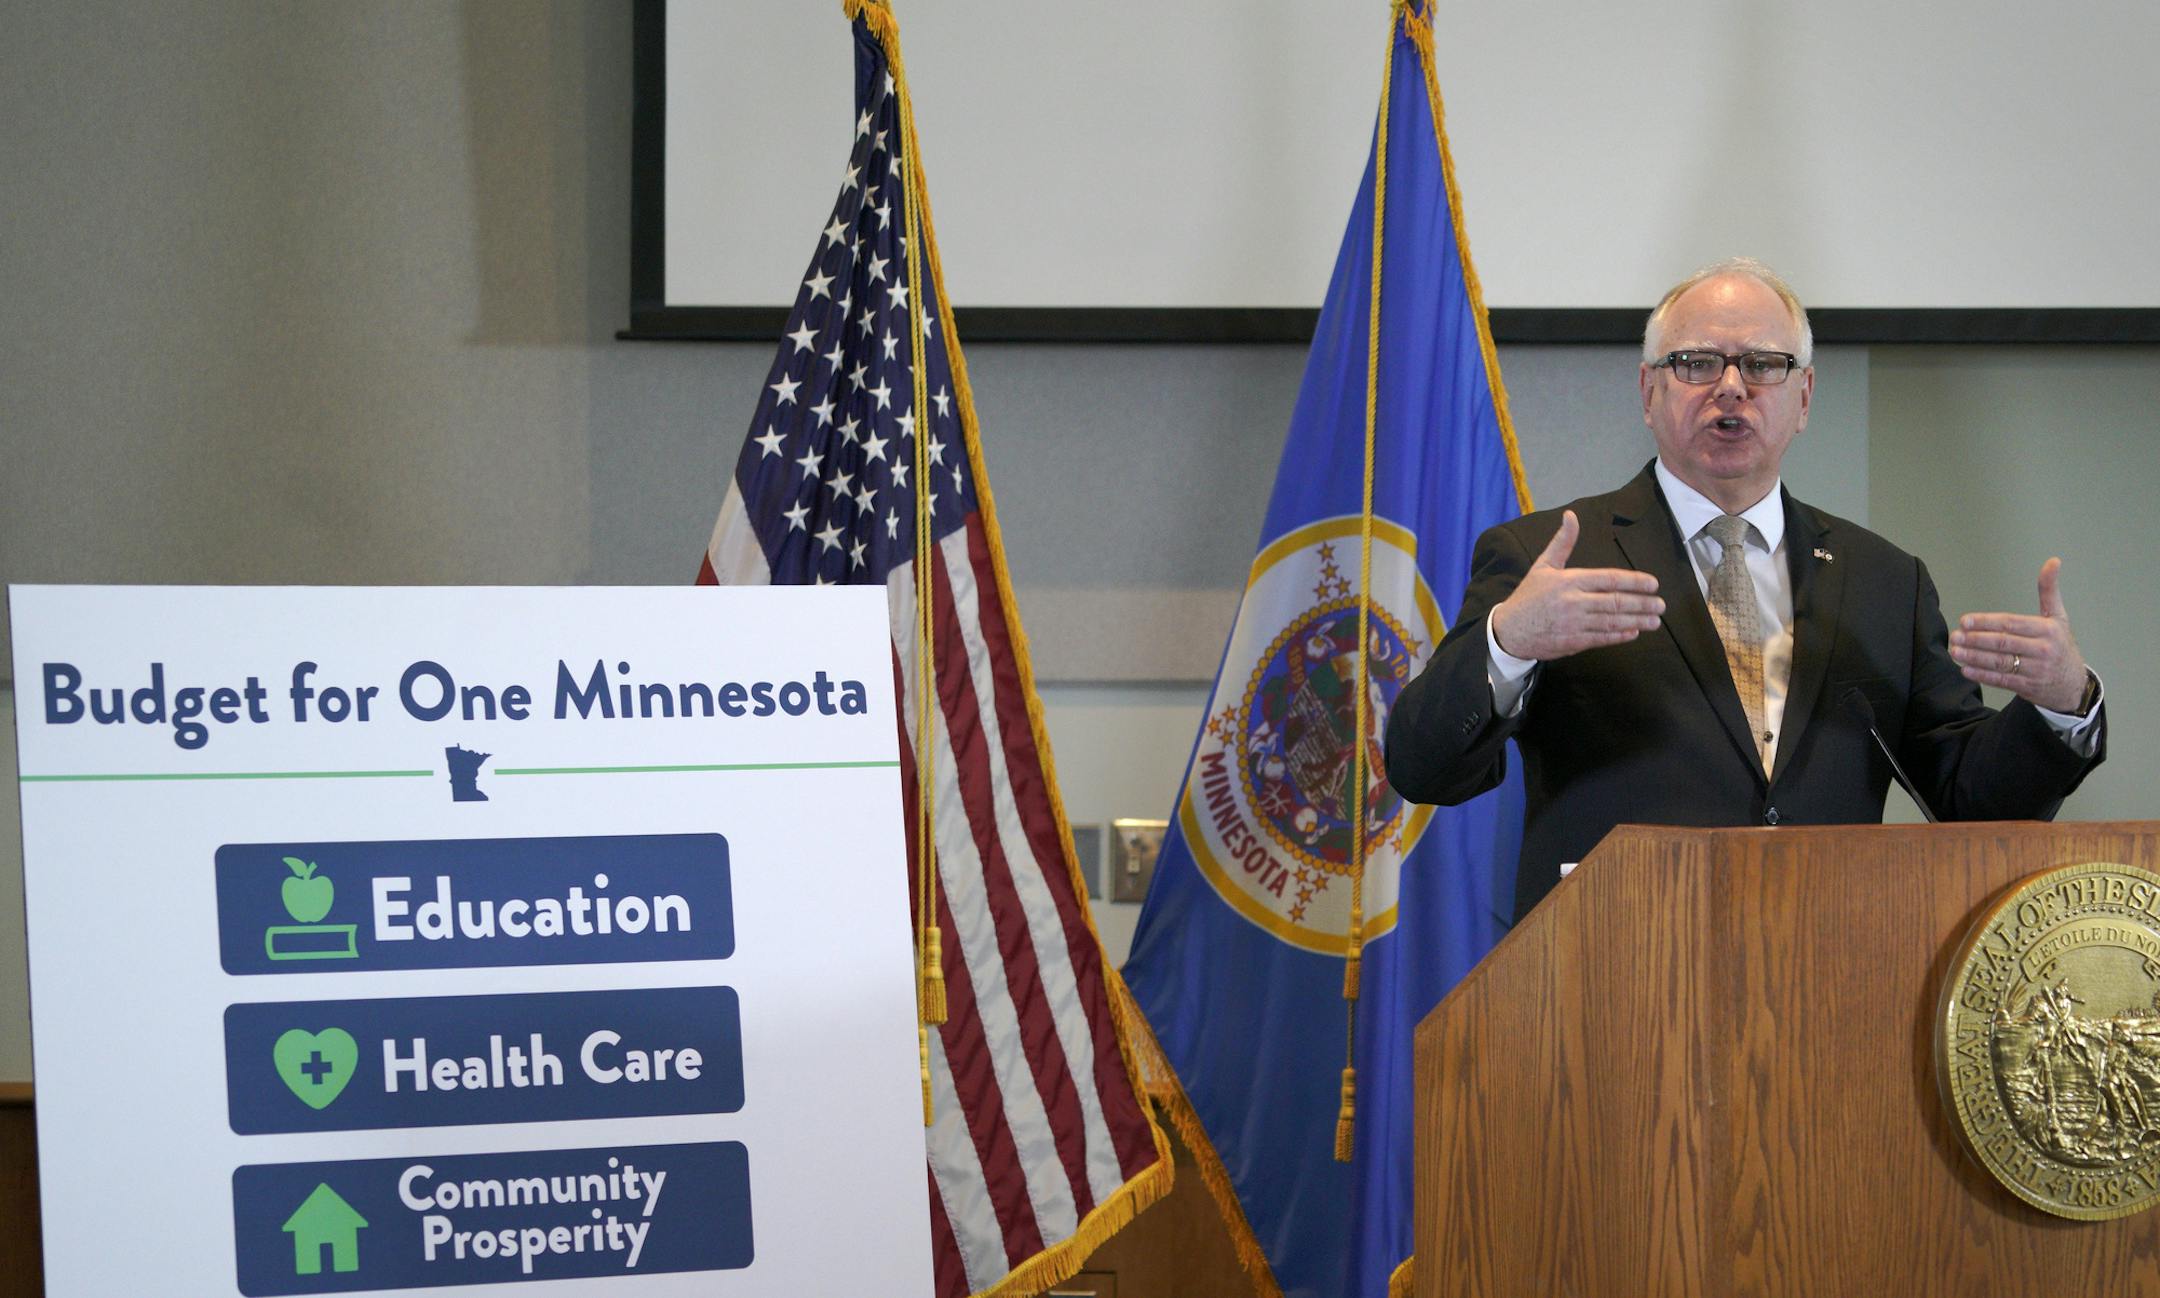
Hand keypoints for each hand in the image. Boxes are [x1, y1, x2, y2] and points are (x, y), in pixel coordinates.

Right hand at [1488, 510, 1663, 660]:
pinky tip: (1633, 632)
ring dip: (1637, 621)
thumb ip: (1563, 542)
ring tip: (1655, 621)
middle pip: (1615, 602)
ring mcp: (1574, 624)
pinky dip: (1620, 636)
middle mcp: (1574, 602)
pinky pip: (1602, 638)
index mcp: (1569, 580)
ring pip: (1612, 622)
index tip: (1653, 584)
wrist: (1509, 630)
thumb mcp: (1543, 565)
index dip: (1634, 581)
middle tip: (1661, 605)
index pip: (1609, 579)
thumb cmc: (1529, 596)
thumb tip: (1571, 515)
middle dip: (1642, 603)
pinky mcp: (1573, 642)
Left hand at [1949, 557, 2089, 712]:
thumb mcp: (2058, 617)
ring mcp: (2036, 670)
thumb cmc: (2060, 645)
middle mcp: (2044, 650)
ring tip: (1955, 651)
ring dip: (1974, 657)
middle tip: (1955, 636)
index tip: (1964, 620)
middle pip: (2003, 643)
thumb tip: (2053, 561)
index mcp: (2049, 630)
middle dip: (1975, 639)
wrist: (2073, 684)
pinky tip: (1965, 669)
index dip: (1986, 622)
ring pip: (2000, 662)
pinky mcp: (2028, 687)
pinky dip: (1982, 675)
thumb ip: (2049, 591)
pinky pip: (2002, 680)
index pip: (2012, 624)